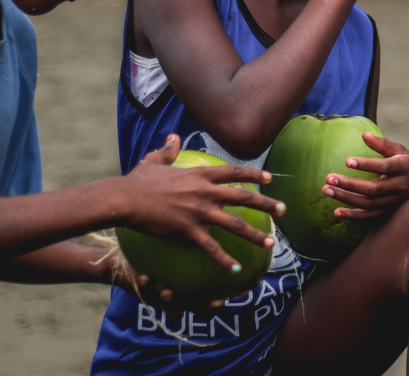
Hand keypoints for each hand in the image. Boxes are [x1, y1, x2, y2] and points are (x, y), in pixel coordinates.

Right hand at [121, 135, 284, 274]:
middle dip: (266, 203)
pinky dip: (225, 260)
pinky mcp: (188, 231)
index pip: (234, 172)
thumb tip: (173, 137)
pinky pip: (211, 247)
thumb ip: (168, 150)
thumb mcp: (154, 161)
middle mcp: (205, 192)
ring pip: (235, 224)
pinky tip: (237, 270)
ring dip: (255, 235)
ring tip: (270, 243)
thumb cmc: (137, 181)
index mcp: (200, 175)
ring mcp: (199, 212)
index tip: (270, 179)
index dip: (254, 175)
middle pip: (243, 197)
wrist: (125, 199)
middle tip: (283, 210)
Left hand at [321, 132, 408, 218]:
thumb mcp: (400, 150)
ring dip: (346, 199)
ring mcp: (395, 202)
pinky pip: (370, 217)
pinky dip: (354, 216)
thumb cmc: (408, 164)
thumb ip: (382, 144)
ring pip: (369, 204)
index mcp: (404, 167)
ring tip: (327, 190)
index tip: (346, 160)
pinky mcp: (389, 212)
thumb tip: (363, 135)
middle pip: (373, 189)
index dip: (366, 165)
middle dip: (349, 184)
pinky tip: (337, 212)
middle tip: (328, 177)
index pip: (384, 167)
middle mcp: (400, 186)